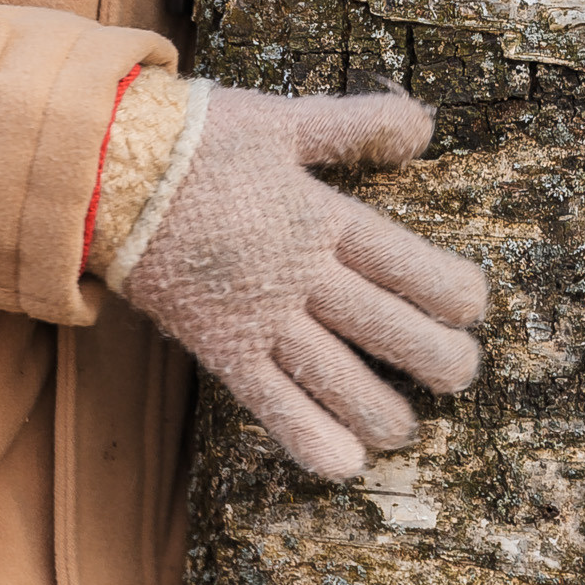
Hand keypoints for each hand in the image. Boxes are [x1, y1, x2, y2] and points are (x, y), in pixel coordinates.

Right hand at [107, 83, 486, 478]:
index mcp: (322, 215)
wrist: (109, 169)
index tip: (475, 307)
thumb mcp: (286, 119)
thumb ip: (357, 125)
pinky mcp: (220, 345)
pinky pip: (270, 402)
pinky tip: (345, 464)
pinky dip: (309, 436)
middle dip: (436, 357)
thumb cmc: (199, 138)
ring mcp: (260, 315)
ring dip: (382, 408)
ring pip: (338, 375)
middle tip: (463, 375)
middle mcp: (301, 272)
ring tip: (407, 428)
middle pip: (385, 325)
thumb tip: (426, 126)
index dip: (450, 290)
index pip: (405, 262)